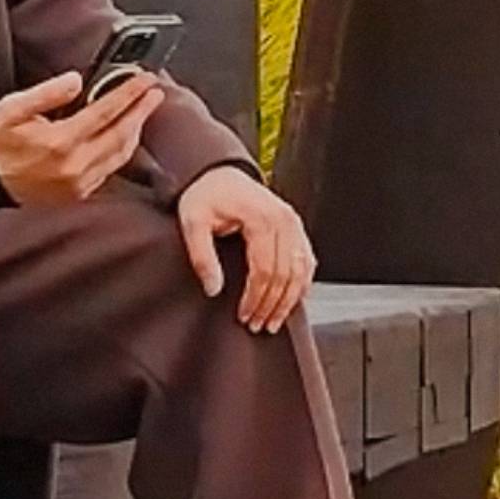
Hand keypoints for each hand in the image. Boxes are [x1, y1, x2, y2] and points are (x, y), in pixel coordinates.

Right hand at [0, 68, 164, 207]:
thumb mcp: (13, 108)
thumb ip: (46, 93)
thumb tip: (77, 81)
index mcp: (60, 142)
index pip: (105, 112)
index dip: (128, 93)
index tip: (144, 79)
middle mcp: (74, 166)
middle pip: (121, 135)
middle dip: (141, 111)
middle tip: (155, 92)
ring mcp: (79, 184)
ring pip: (120, 155)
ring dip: (135, 131)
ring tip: (143, 111)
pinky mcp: (79, 194)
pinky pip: (110, 170)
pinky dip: (122, 150)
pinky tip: (124, 136)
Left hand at [176, 166, 316, 330]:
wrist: (219, 173)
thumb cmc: (206, 195)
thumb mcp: (192, 222)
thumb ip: (201, 256)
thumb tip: (213, 288)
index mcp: (261, 218)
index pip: (264, 270)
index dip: (255, 298)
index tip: (244, 316)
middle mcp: (284, 220)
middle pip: (285, 274)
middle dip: (271, 305)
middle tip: (257, 325)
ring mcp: (293, 223)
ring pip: (301, 271)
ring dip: (289, 300)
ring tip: (273, 321)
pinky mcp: (296, 228)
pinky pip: (307, 261)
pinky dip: (301, 284)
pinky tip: (291, 301)